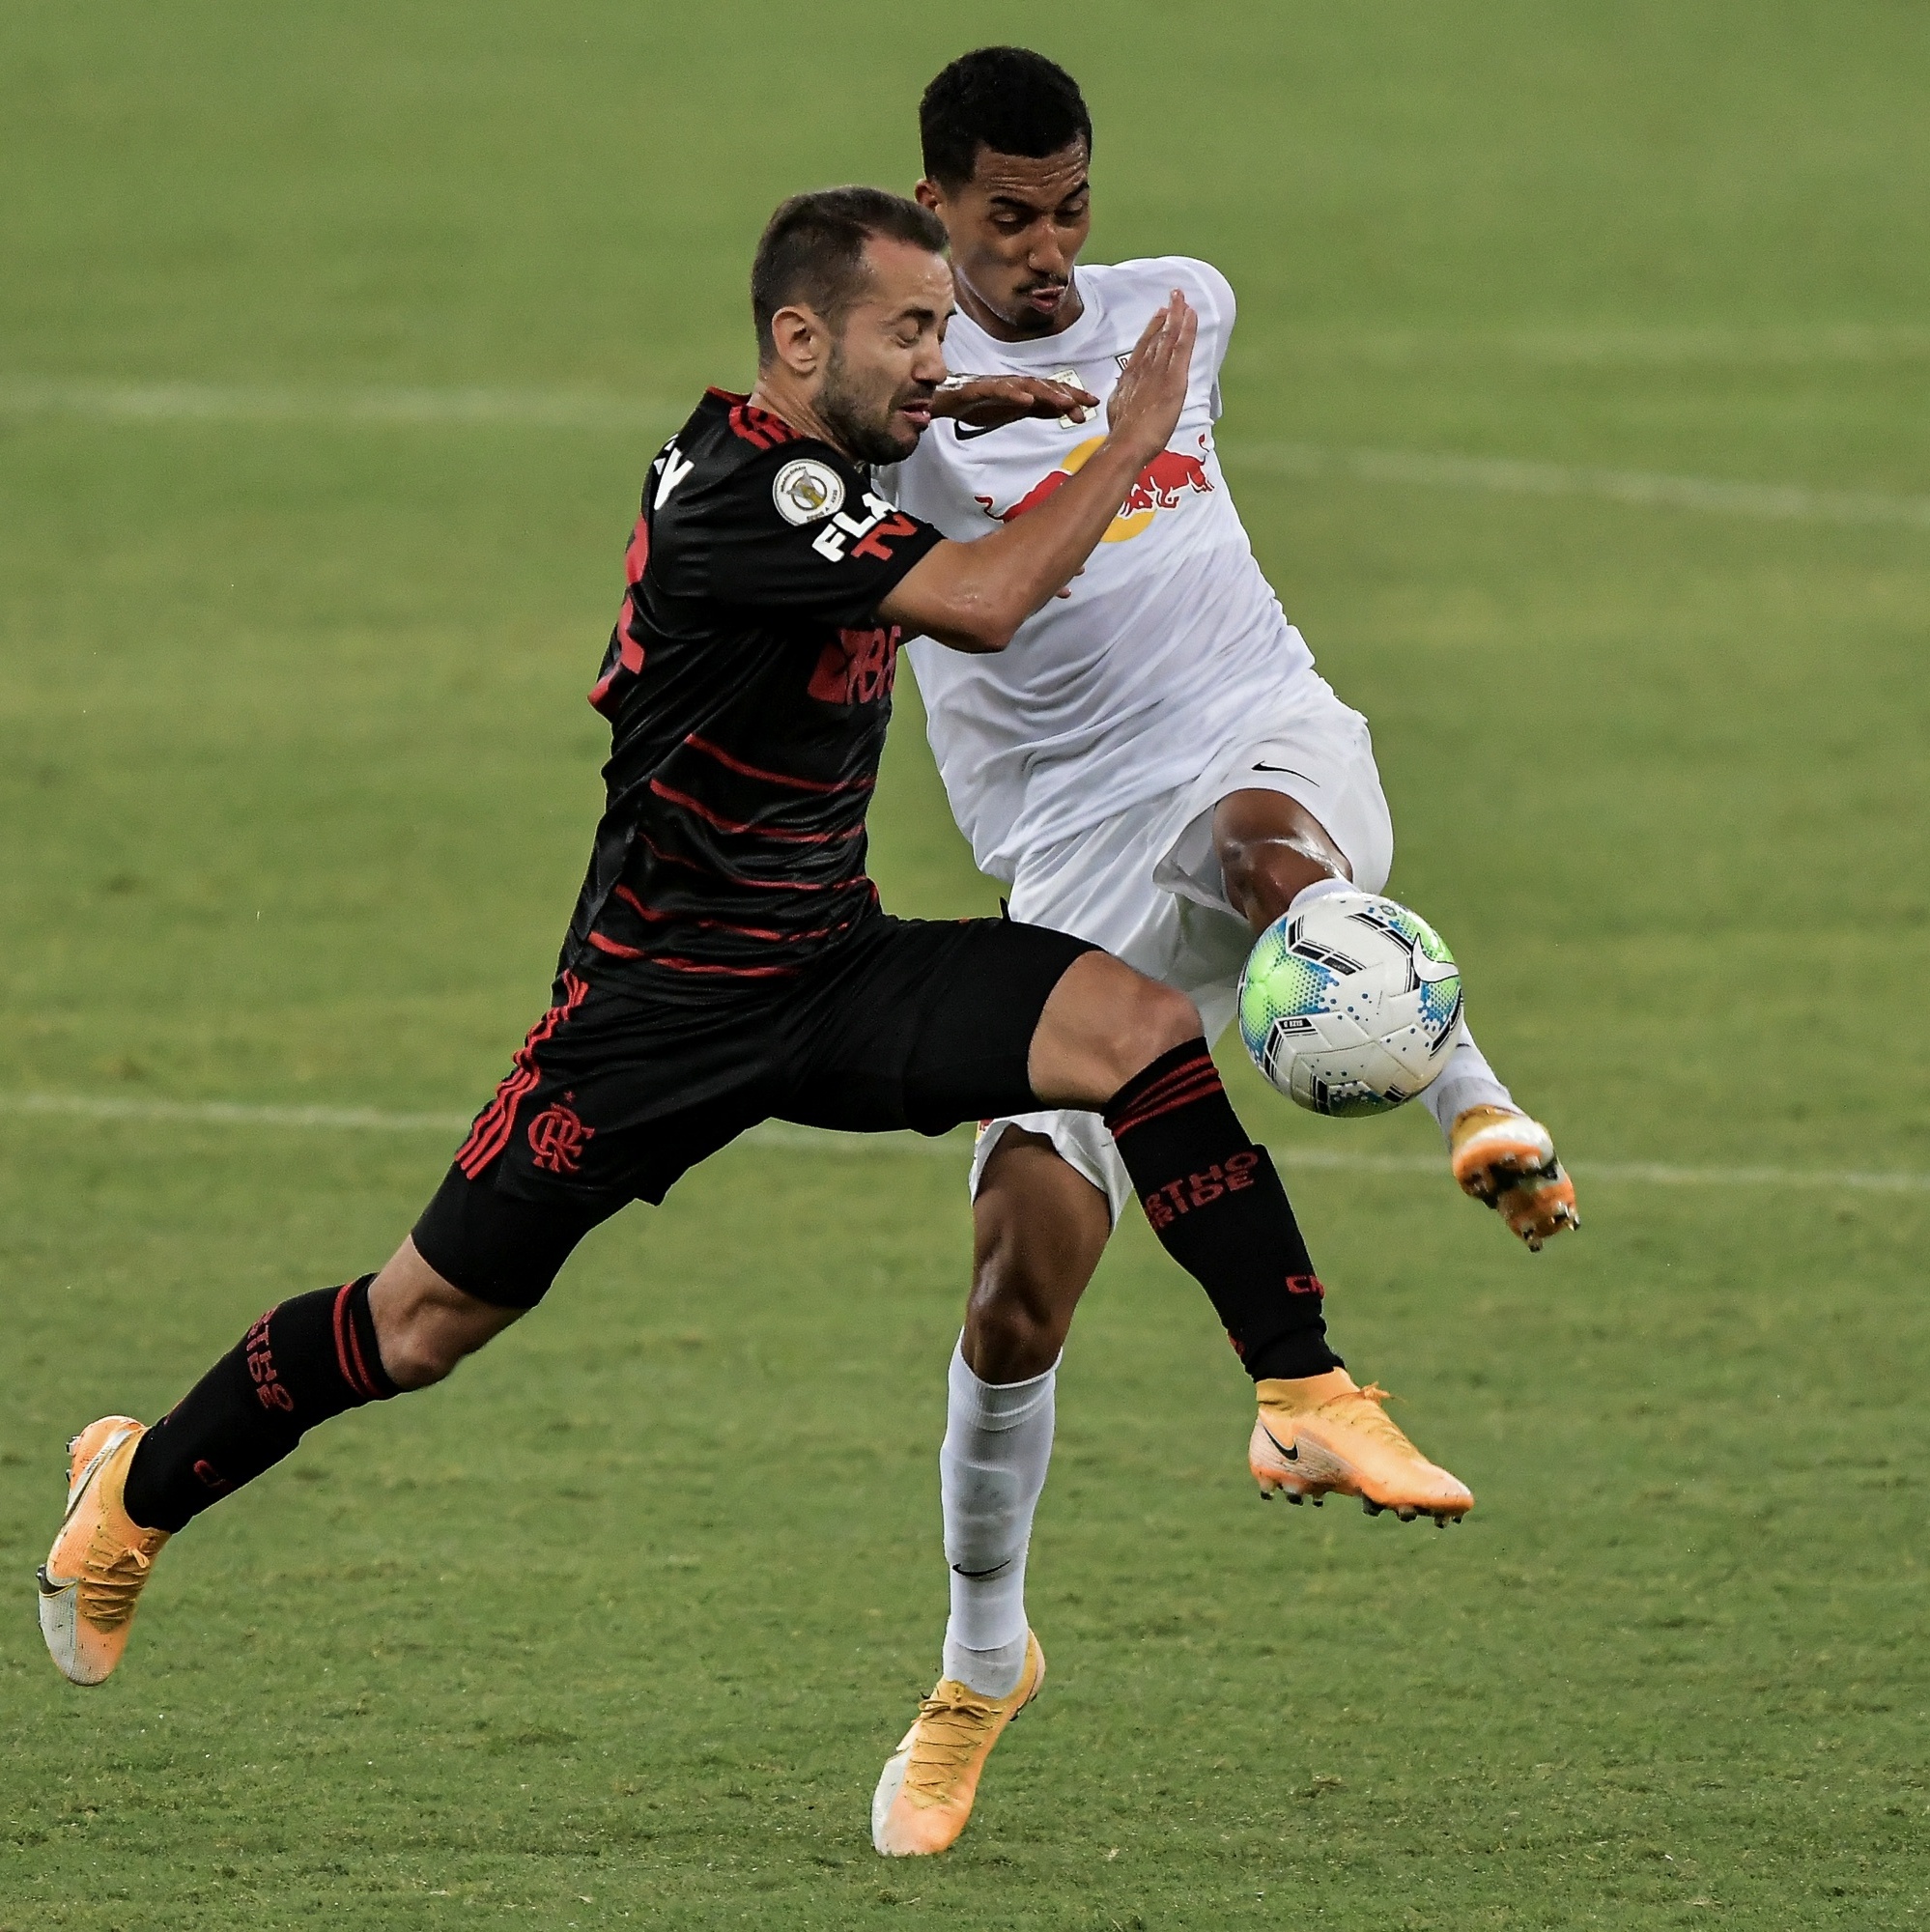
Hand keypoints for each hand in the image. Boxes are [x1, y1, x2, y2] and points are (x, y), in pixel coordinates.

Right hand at [934, 375, 1100, 430]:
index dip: (1074, 396)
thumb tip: (1062, 412)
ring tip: (1064, 402)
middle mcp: (1015, 384)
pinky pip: (1000, 390)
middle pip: (1046, 386)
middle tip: (1087, 404)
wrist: (946, 400)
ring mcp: (999, 385)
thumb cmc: (979, 404)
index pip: (1053, 392)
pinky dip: (1014, 394)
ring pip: (1027, 385)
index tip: (1093, 405)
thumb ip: (1037, 410)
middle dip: (1068, 393)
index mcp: (1024, 391)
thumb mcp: (1015, 411)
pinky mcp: (981, 389)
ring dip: (1048, 393)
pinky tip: (1027, 400)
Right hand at [1106, 292, 1196, 462]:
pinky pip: (1182, 346)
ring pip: (1169, 336)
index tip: (1158, 315)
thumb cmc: (1122, 435)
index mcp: (1131, 377)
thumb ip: (1121, 398)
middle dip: (1166, 315)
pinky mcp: (1174, 378)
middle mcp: (1144, 369)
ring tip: (1182, 298)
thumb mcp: (1116, 410)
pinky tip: (1191, 314)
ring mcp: (1159, 371)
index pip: (1143, 348)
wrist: (1127, 441)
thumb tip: (1121, 398)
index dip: (1152, 330)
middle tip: (1173, 297)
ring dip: (1177, 315)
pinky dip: (1187, 328)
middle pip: (1157, 336)